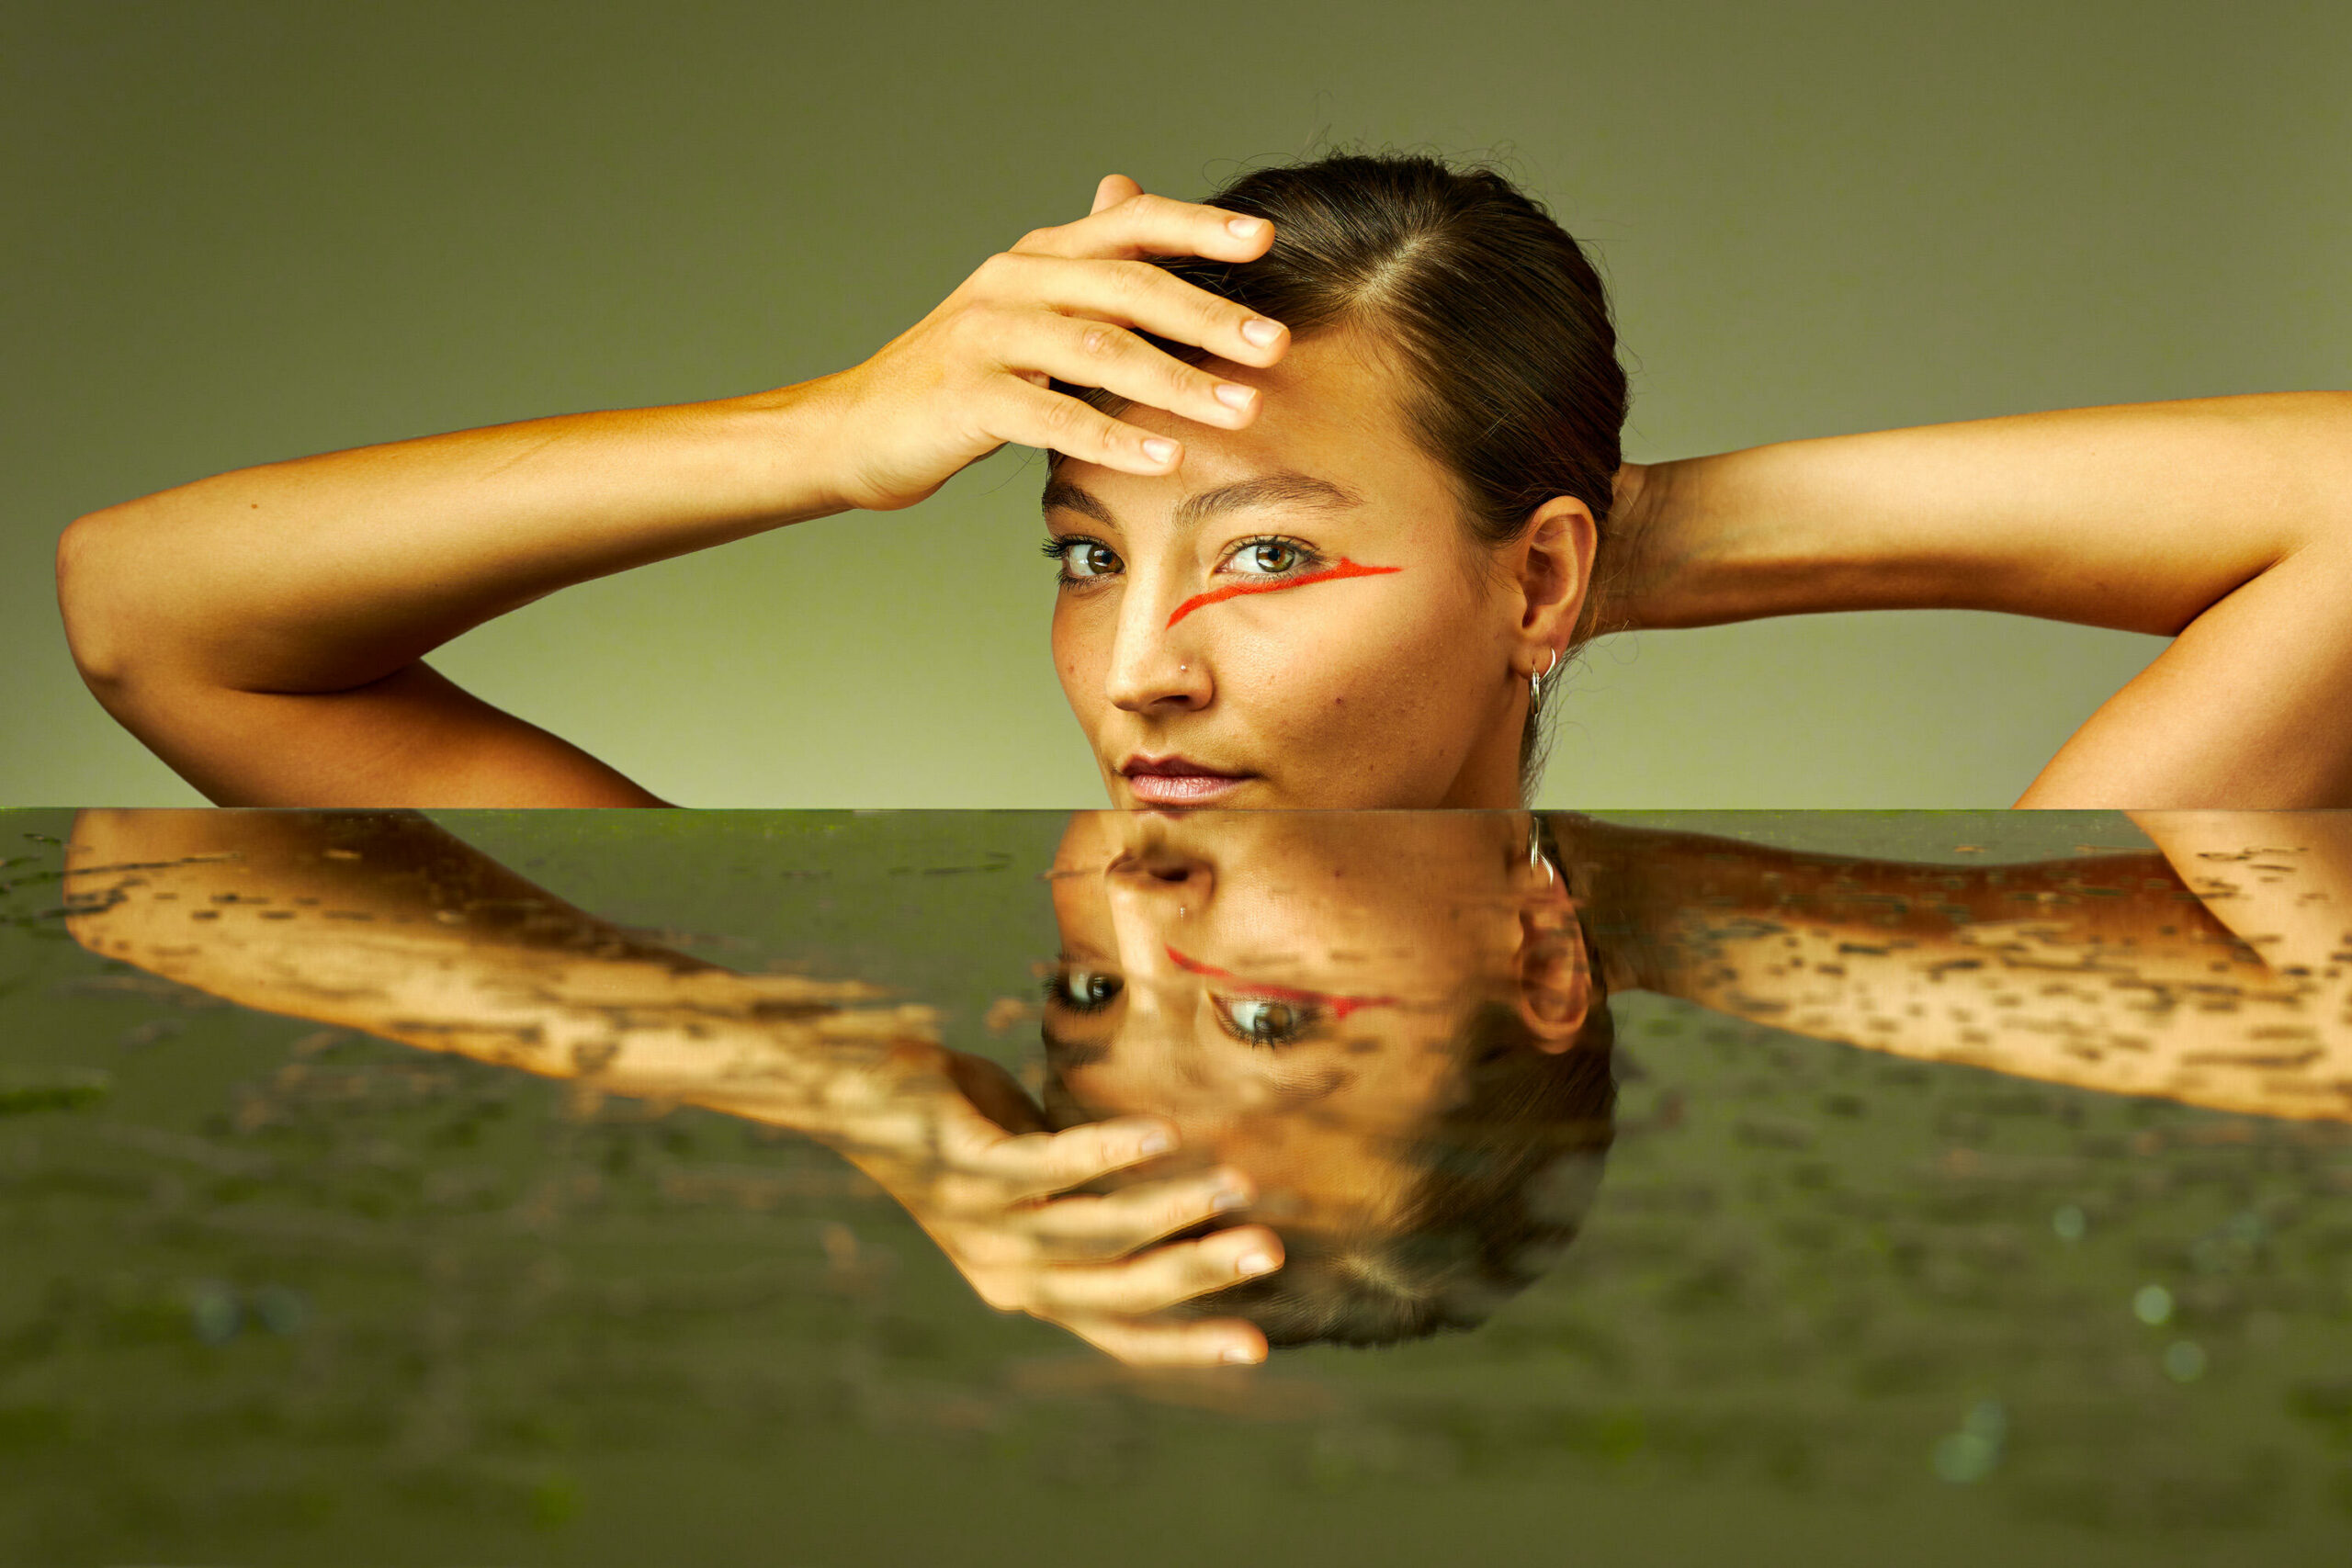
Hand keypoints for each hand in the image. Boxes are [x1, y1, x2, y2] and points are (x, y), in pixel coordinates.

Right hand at [823, 174, 1290, 511]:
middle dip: (1211, 317)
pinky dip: (1114, 437)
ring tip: (1241, 409)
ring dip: (1180, 381)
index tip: (1264, 240)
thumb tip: (1127, 191)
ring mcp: (987, 335)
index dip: (1197, 227)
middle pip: (1129, 287)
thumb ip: (1083, 263)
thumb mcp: (1024, 309)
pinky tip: (1164, 457)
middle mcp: (1014, 282)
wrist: (856, 429)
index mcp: (1038, 258)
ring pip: (1101, 349)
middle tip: (1277, 345)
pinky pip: (1054, 416)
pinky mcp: (968, 396)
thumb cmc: (958, 377)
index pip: (1129, 225)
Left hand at [828, 1043, 1282, 1365]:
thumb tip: (1185, 1172)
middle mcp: (1008, 1272)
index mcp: (1030, 1284)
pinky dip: (1108, 1150)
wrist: (853, 1092)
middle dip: (1200, 1274)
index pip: (1120, 1330)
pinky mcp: (966, 1170)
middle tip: (1270, 1252)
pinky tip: (1159, 1132)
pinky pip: (1047, 1166)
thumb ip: (1096, 1187)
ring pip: (1093, 1232)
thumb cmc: (960, 1123)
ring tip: (1235, 1183)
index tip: (1258, 1351)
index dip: (1187, 1342)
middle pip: (1119, 1290)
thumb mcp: (1039, 1166)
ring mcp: (984, 1225)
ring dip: (1170, 1208)